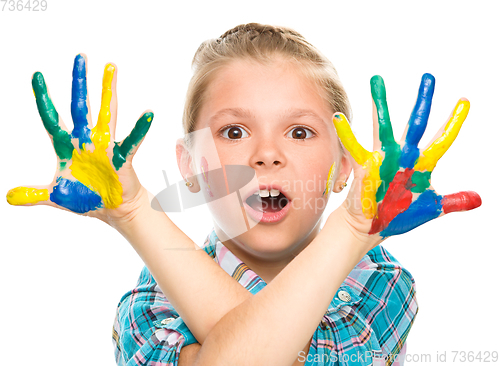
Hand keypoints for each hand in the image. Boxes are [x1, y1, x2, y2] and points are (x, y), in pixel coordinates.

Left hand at [6, 54, 152, 223]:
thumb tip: (9, 197)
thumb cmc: (88, 198)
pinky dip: (139, 129)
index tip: (38, 76)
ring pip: (106, 113)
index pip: (52, 118)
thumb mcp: (57, 196)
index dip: (44, 98)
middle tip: (80, 57)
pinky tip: (147, 114)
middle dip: (79, 81)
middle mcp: (86, 140)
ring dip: (108, 91)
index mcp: (67, 147)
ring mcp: (104, 146)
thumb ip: (34, 194)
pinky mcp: (121, 157)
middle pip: (80, 105)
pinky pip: (131, 141)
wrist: (113, 209)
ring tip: (110, 67)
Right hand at [333, 73, 480, 242]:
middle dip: (423, 101)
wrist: (373, 226)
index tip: (465, 100)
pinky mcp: (365, 167)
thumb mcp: (431, 208)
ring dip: (381, 104)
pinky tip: (339, 119)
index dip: (453, 122)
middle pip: (416, 124)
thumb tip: (479, 199)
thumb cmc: (400, 215)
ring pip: (383, 127)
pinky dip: (347, 134)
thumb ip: (454, 201)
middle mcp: (403, 156)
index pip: (442, 139)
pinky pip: (355, 149)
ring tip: (377, 79)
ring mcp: (383, 159)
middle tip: (429, 77)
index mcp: (422, 165)